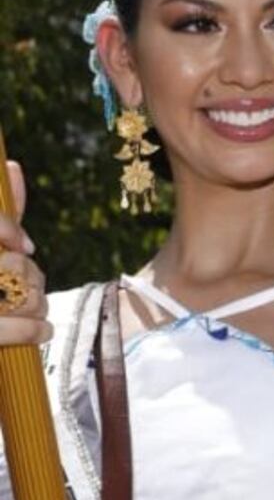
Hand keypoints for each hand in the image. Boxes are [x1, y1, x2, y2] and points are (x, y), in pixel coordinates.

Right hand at [0, 165, 49, 348]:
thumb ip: (0, 221)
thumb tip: (14, 169)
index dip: (5, 228)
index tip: (26, 247)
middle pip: (10, 264)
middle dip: (31, 277)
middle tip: (32, 288)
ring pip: (19, 295)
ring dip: (37, 305)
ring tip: (36, 311)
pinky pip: (17, 329)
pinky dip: (36, 330)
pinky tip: (43, 330)